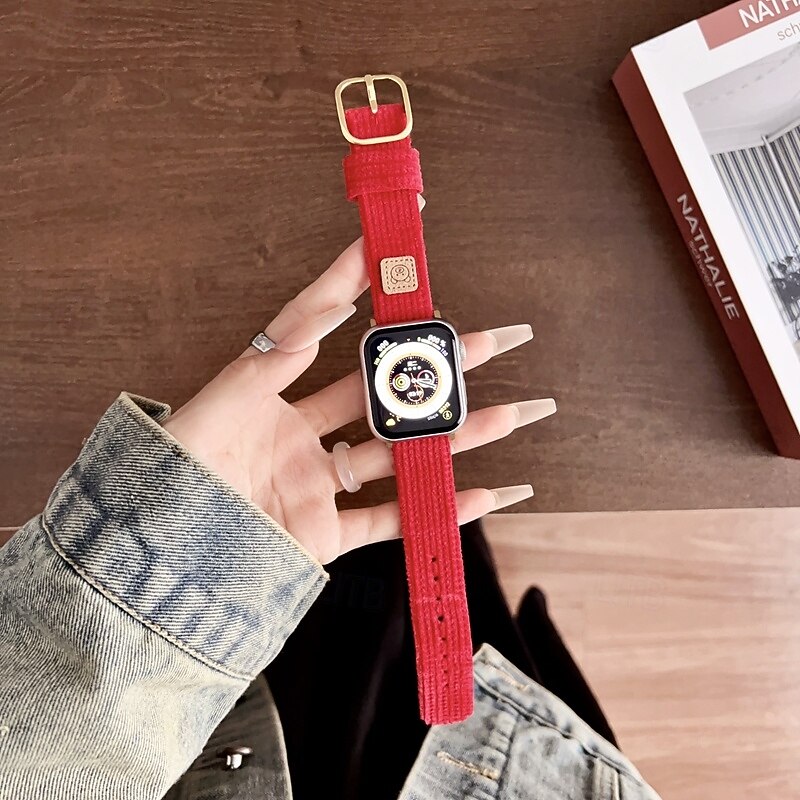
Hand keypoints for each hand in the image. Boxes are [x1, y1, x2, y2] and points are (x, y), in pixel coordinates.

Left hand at [163, 238, 555, 564]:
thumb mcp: (212, 413)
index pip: (316, 331)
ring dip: (456, 437)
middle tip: (487, 341)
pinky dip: (437, 511)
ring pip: (400, 455)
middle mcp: (300, 436)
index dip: (348, 288)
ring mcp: (316, 485)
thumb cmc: (168, 480)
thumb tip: (314, 315)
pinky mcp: (324, 535)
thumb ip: (264, 366)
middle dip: (434, 367)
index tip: (385, 252)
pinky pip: (390, 521)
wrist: (157, 564)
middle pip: (380, 392)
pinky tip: (482, 493)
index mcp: (267, 398)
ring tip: (511, 414)